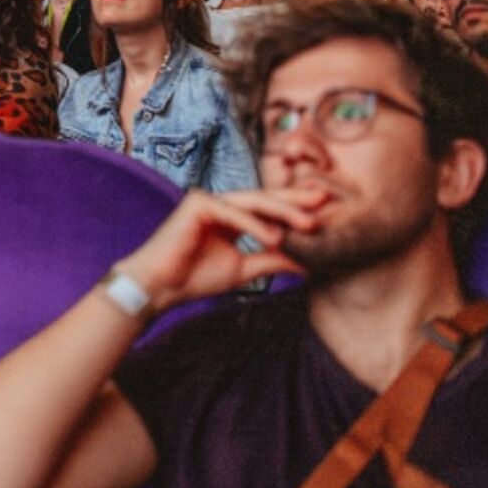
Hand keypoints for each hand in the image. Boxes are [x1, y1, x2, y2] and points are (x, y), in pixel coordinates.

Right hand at [117, 187, 328, 313]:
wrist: (160, 287)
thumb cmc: (194, 278)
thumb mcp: (244, 269)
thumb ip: (272, 261)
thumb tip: (308, 265)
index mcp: (231, 217)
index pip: (269, 210)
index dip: (296, 210)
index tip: (326, 214)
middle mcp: (221, 204)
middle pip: (265, 200)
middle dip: (297, 201)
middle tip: (327, 201)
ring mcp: (208, 200)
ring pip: (253, 202)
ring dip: (284, 213)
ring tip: (310, 225)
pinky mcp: (197, 203)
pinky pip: (233, 213)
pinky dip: (255, 225)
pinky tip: (276, 237)